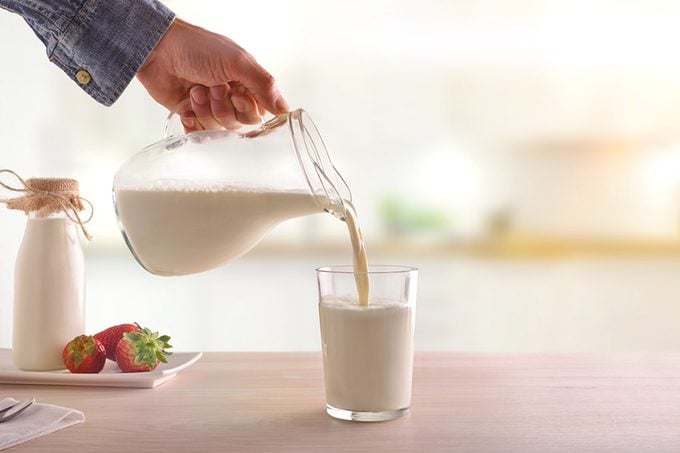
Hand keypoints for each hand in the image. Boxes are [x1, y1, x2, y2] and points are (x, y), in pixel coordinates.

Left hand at [136, 18, 288, 130]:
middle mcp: (230, 98)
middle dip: (223, 108)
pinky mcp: (190, 115)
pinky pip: (198, 134)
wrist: (158, 49)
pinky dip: (192, 124)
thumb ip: (264, 85)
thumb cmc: (197, 48)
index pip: (258, 114)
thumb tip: (285, 110)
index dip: (246, 109)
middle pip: (238, 124)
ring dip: (205, 110)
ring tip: (195, 90)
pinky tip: (187, 109)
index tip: (235, 93)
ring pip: (217, 129)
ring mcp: (210, 108)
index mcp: (246, 84)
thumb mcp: (237, 61)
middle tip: (213, 87)